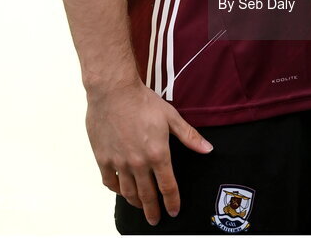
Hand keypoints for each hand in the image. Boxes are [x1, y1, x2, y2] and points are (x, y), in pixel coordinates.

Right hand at [85, 78, 213, 225]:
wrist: (113, 90)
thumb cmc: (142, 101)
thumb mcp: (170, 116)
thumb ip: (189, 136)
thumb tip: (207, 149)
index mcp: (158, 154)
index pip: (168, 187)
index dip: (172, 201)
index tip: (174, 211)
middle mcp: (138, 163)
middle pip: (147, 196)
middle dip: (153, 211)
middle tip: (155, 219)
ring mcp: (119, 163)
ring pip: (128, 193)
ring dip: (136, 203)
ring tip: (141, 206)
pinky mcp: (103, 158)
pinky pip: (109, 182)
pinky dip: (116, 190)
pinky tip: (121, 190)